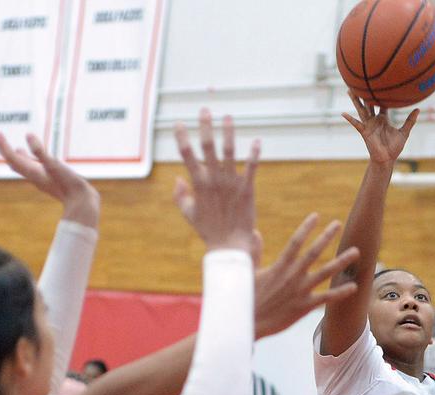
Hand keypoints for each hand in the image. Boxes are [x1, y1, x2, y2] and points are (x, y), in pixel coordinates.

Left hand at [0, 132, 99, 227]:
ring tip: (15, 148)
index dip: (3, 145)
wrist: (81, 203)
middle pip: (14, 163)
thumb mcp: (54, 165)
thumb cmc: (68, 184)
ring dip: (18, 157)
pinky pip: (38, 170)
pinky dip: (33, 161)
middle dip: (5, 150)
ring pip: (25, 167)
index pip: (11, 157)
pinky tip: (39, 159)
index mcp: (32, 172)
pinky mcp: (52, 180)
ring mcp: (43, 178)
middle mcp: (34, 176)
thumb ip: (40, 151)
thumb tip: (28, 134)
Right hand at [173, 109, 257, 250]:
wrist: (229, 246)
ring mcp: (231, 184)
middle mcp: (214, 180)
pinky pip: (251, 168)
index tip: (179, 123)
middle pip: (208, 148)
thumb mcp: (188, 214)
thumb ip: (179, 195)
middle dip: (206, 127)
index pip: (187, 155)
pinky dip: (254, 154)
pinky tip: (257, 141)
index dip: (182, 138)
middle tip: (205, 110)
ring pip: (229, 153)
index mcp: (198, 184)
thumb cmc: (208, 230)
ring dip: (228, 134)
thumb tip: (177, 178)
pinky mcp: (247, 189)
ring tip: (228, 117)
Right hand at [255, 213, 359, 337]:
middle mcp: (292, 276)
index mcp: (279, 266)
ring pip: (325, 272)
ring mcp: (300, 291)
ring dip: (341, 261)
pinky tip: (354, 287)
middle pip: (313, 252)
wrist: (247, 323)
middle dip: (326, 237)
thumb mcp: (247, 272)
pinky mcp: (304, 306)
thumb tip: (255, 233)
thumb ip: (254, 252)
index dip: (306, 228)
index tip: (316, 216)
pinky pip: (327, 298)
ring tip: (356, 251)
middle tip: (337, 224)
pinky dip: (341, 292)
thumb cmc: (245, 298)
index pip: (295, 242)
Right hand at [342, 91, 418, 163]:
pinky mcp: (364, 132)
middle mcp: (374, 120)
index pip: (381, 104)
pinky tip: (343, 114)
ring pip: (361, 110)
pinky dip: (350, 119)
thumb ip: (410, 121)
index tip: (380, 84)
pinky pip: (356, 124)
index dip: (381, 95)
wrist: (387, 159)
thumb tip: (418, 109)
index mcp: (383, 119)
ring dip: (356, 101)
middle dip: (364, 94)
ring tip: (349, 90)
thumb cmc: (394, 147)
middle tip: (360, 81)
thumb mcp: (404, 132)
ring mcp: (368, 125)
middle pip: (368, 104)